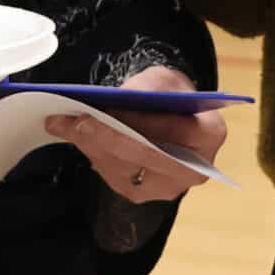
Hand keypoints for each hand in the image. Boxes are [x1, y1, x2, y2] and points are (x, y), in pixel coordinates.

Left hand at [41, 66, 227, 203]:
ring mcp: (169, 187)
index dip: (143, 122)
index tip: (109, 111)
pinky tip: (76, 135)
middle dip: (108, 137)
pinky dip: (93, 154)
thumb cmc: (168, 94)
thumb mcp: (162, 79)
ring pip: (126, 169)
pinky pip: (114, 177)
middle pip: (148, 156)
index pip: (178, 130)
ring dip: (92, 146)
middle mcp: (196, 169)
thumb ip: (146, 89)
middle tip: (76, 121)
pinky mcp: (144, 195)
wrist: (169, 115)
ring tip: (63, 123)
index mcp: (210, 134)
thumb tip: (117, 102)